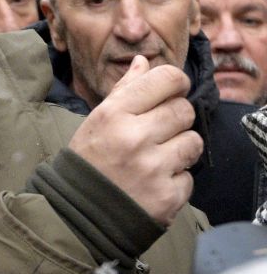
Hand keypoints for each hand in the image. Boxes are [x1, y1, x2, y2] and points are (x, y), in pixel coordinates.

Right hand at [68, 55, 202, 225]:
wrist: (79, 211)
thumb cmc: (89, 159)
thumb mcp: (98, 120)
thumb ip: (124, 90)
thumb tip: (143, 62)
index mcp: (115, 113)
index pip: (167, 79)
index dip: (176, 82)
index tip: (173, 91)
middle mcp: (135, 137)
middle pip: (184, 110)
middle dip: (176, 118)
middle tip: (159, 130)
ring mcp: (153, 168)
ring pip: (194, 142)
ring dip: (181, 148)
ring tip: (159, 156)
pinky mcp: (168, 196)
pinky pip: (190, 176)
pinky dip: (176, 178)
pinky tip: (155, 181)